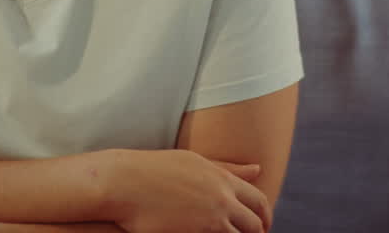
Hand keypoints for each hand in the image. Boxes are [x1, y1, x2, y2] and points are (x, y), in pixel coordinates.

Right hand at [103, 149, 270, 232]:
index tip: (262, 227)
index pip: (259, 200)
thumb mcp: (195, 162)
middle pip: (254, 223)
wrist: (124, 181)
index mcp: (223, 178)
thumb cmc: (155, 169)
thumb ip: (228, 168)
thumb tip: (258, 169)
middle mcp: (221, 197)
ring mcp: (209, 217)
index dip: (264, 217)